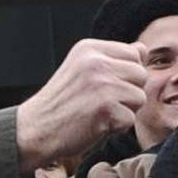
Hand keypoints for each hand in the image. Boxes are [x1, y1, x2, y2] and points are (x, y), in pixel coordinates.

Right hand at [15, 40, 148, 169]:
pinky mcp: (106, 108)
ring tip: (100, 114)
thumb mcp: (81, 70)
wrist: (35, 129)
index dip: (127, 75)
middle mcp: (97, 62)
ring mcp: (102, 84)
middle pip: (141, 75)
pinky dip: (117, 128)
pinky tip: (96, 125)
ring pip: (139, 97)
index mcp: (90, 48)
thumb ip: (111, 60)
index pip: (134, 53)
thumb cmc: (59, 104)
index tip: (106, 87)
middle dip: (129, 93)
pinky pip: (131, 119)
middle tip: (104, 103)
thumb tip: (143, 50)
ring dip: (124, 111)